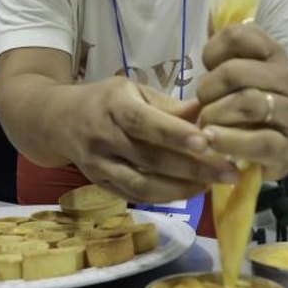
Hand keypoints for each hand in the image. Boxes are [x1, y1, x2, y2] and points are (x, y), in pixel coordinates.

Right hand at [58, 78, 238, 203]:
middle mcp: (104, 138)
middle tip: (230, 172)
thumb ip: (171, 106)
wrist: (57, 120)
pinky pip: (135, 196)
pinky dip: (165, 196)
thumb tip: (211, 113)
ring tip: (213, 185)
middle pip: (151, 159)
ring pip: (143, 185)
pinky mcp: (100, 185)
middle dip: (194, 168)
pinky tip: (189, 191)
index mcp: (114, 106)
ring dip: (182, 188)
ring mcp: (99, 166)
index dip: (176, 134)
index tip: (208, 142)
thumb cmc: (106, 100)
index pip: (146, 123)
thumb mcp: (134, 91)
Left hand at [196, 22, 287, 180]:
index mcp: (274, 54)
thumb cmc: (253, 99)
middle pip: (236, 72)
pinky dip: (230, 141)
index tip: (207, 66)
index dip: (213, 49)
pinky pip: (258, 142)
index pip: (239, 35)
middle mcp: (287, 79)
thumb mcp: (243, 69)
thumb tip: (208, 16)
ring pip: (248, 104)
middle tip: (201, 101)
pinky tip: (212, 139)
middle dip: (208, 87)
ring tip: (204, 123)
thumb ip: (225, 48)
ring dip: (215, 114)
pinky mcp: (286, 147)